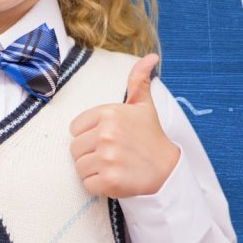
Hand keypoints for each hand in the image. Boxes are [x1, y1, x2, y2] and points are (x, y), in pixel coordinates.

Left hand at [68, 54, 179, 198]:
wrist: (168, 170)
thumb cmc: (150, 136)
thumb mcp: (143, 105)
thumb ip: (138, 80)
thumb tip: (150, 57)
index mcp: (109, 113)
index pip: (75, 128)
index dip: (89, 135)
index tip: (108, 138)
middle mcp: (106, 134)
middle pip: (75, 149)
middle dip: (90, 154)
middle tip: (112, 155)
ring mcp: (107, 158)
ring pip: (79, 167)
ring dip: (93, 170)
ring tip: (113, 166)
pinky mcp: (109, 180)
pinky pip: (87, 184)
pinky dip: (98, 185)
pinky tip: (114, 179)